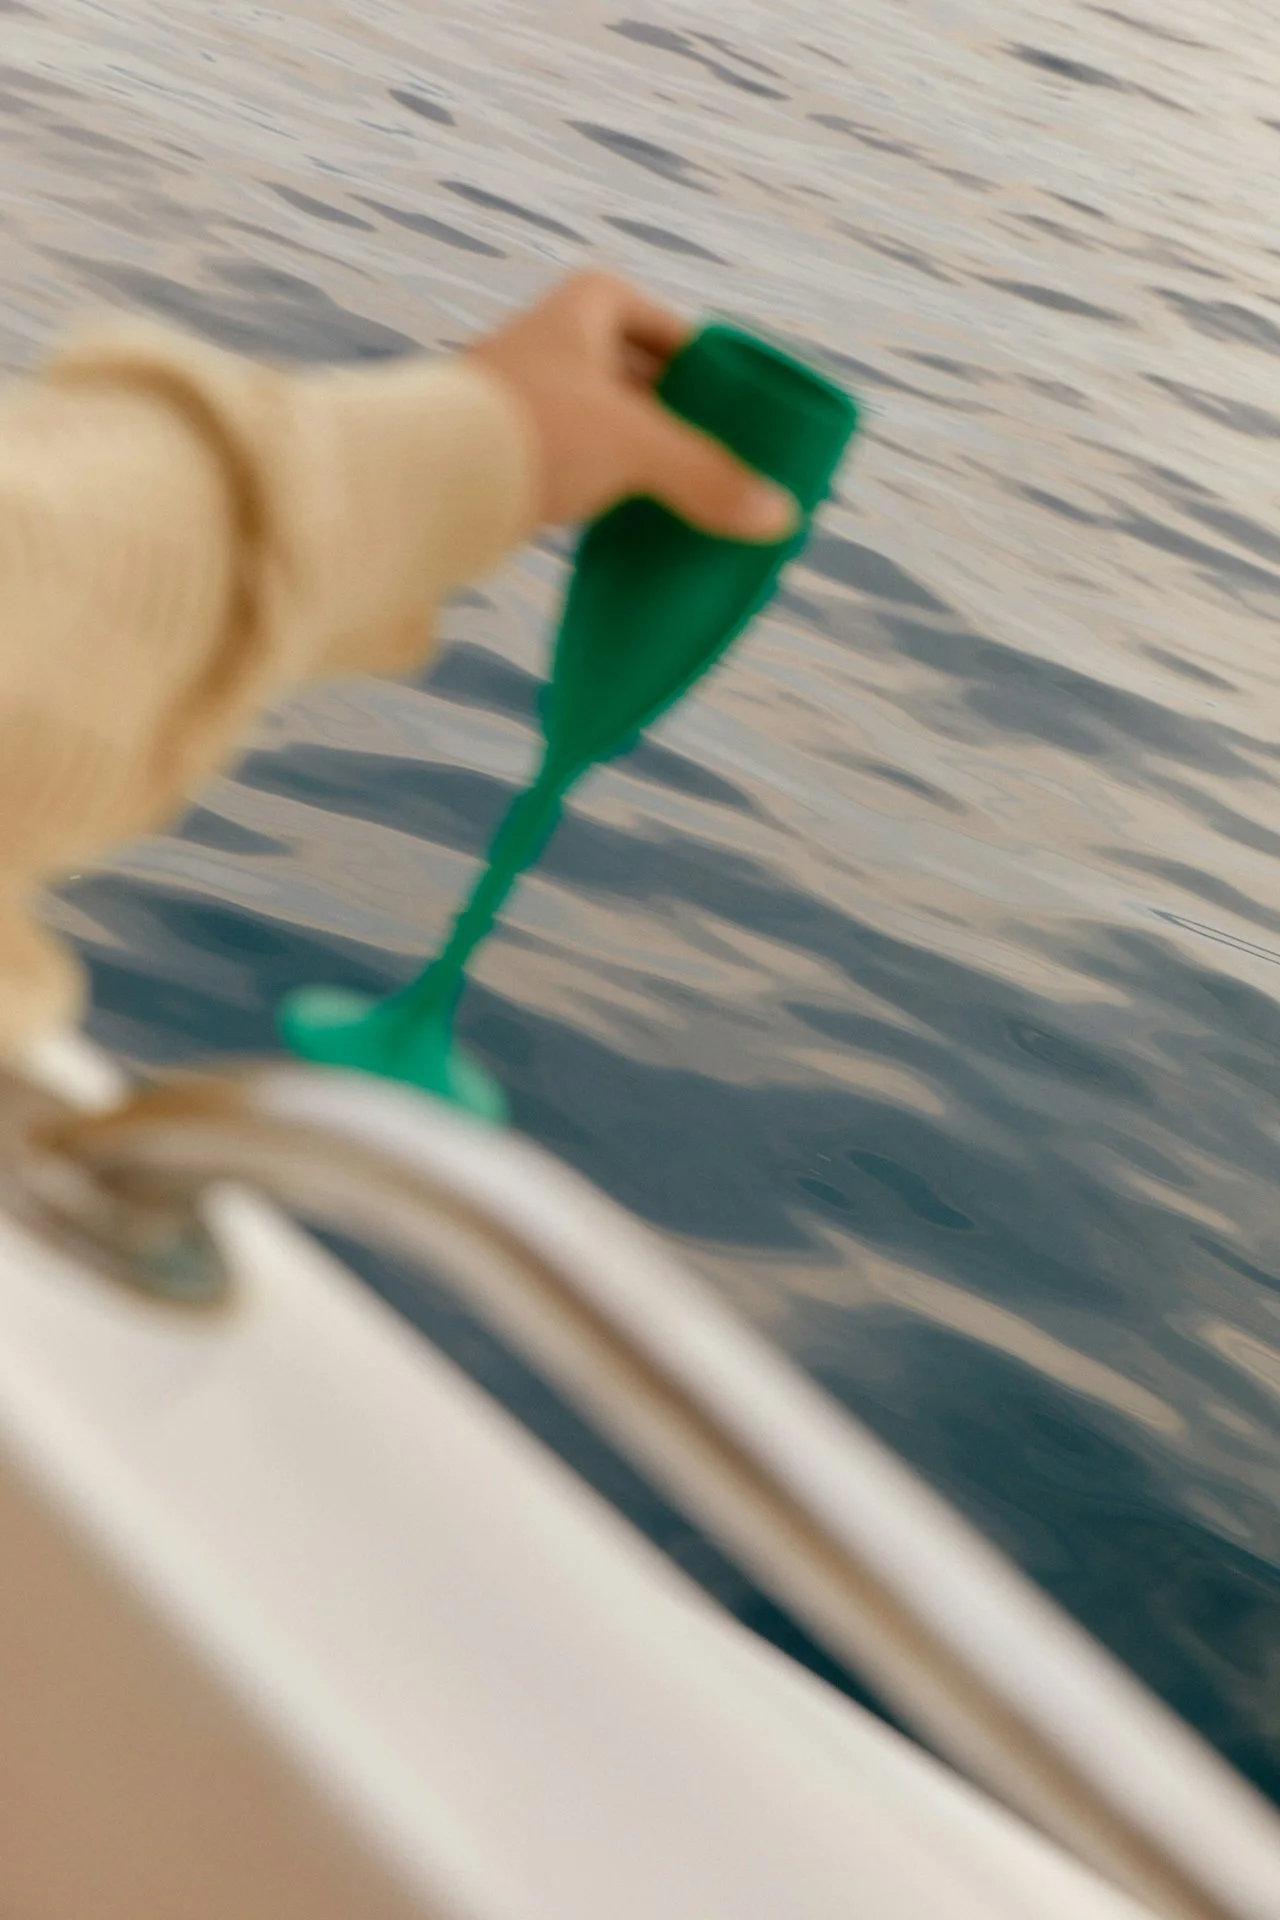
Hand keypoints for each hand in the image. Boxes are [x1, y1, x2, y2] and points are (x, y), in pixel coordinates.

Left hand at [466, 271, 797, 540]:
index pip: (655, 321)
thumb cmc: (537, 431)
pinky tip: (617, 520)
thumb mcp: (639, 449)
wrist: (426, 477)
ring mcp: (516, 396)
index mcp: (584, 307)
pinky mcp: (495, 451)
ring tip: (673, 494)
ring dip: (629, 455)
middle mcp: (547, 340)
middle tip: (709, 454)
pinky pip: (563, 463)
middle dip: (666, 412)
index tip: (724, 398)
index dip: (692, 358)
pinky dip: (594, 486)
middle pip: (628, 374)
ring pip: (594, 423)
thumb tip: (781, 517)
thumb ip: (709, 479)